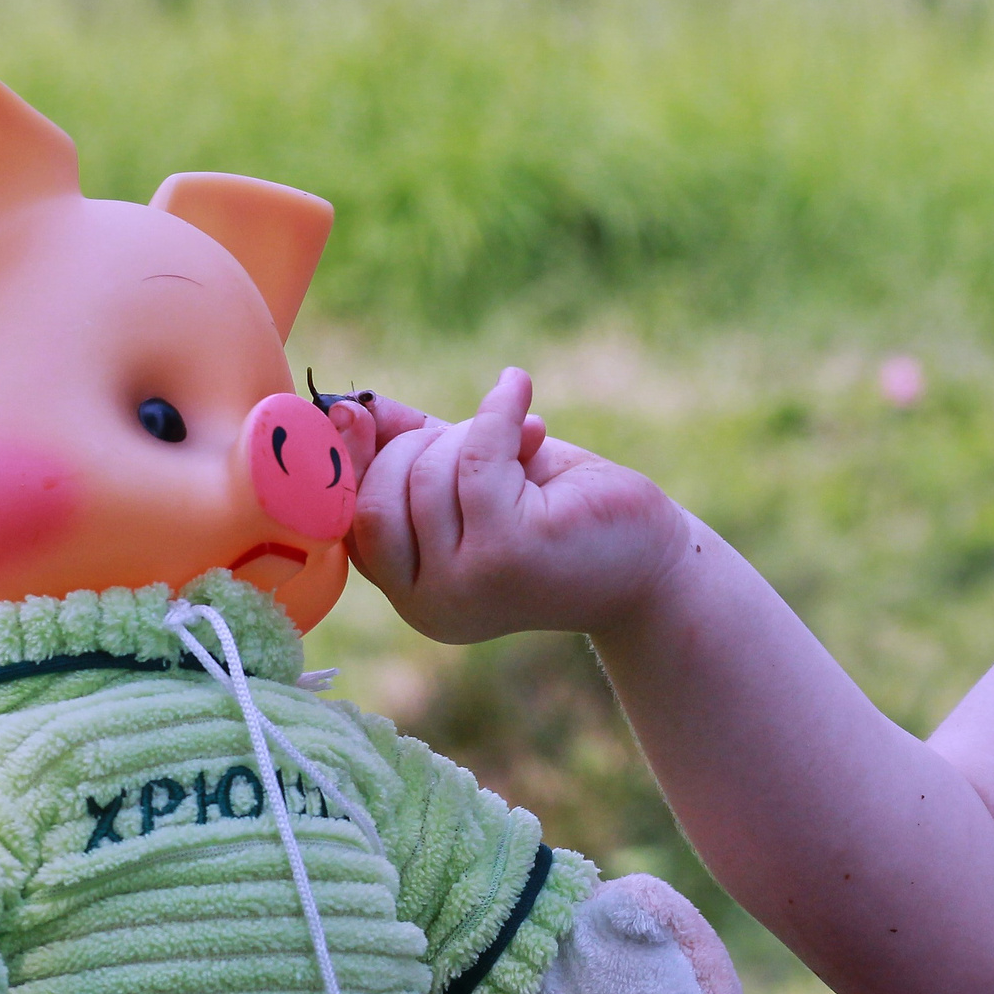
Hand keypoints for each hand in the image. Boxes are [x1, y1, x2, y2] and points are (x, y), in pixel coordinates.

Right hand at [336, 368, 689, 642]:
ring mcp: (464, 583)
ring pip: (428, 472)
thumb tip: (345, 408)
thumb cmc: (562, 515)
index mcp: (414, 596)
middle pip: (375, 496)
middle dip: (422, 445)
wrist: (648, 559)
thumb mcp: (475, 480)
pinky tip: (519, 388)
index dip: (346, 463)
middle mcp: (429, 605)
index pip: (350, 523)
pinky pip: (476, 456)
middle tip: (484, 436)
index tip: (352, 411)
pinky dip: (498, 412)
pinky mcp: (506, 551)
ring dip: (474, 434)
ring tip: (526, 442)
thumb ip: (411, 451)